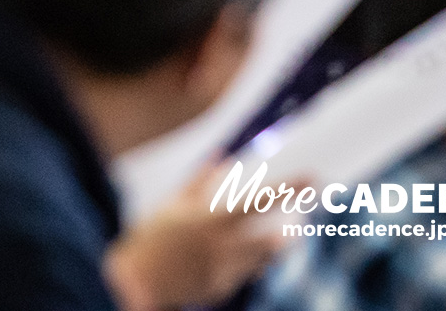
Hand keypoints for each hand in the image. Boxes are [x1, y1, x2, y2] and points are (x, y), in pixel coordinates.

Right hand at [104, 162, 286, 310]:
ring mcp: (223, 272)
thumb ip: (201, 180)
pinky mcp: (218, 290)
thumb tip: (220, 155)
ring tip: (280, 241)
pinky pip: (240, 276)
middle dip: (289, 237)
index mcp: (215, 220)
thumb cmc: (151, 238)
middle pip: (271, 242)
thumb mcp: (173, 204)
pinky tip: (236, 261)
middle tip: (300, 229)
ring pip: (261, 262)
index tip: (313, 178)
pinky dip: (243, 266)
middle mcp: (224, 247)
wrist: (133, 284)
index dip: (290, 188)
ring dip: (271, 251)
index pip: (262, 200)